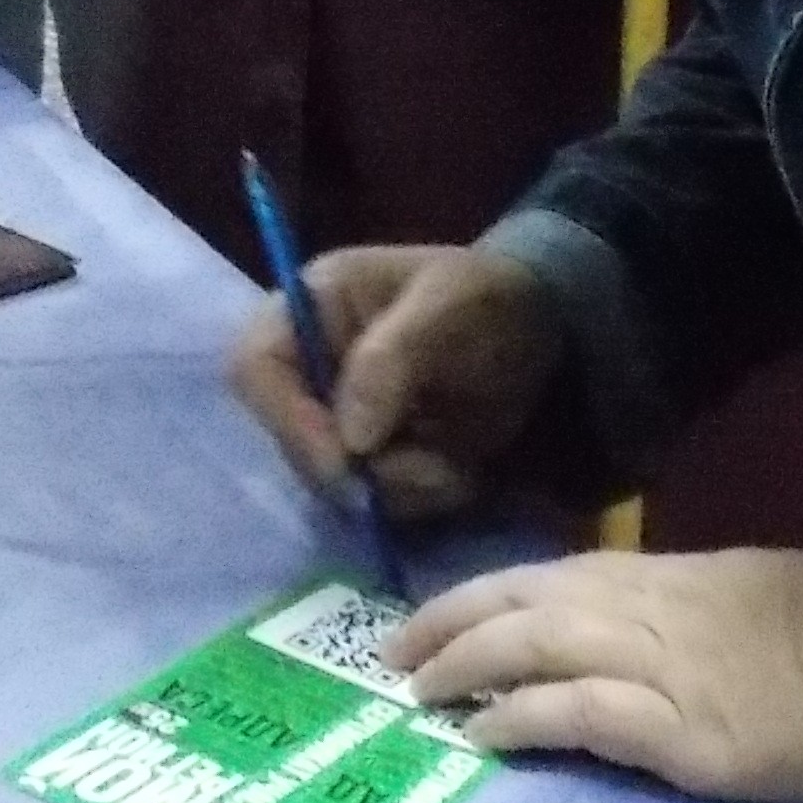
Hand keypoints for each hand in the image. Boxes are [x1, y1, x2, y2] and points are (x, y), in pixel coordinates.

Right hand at [229, 242, 564, 528]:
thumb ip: (392, 358)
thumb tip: (351, 437)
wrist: (548, 329)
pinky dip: (423, 498)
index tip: (344, 458)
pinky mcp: (376, 463)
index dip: (286, 418)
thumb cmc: (489, 298)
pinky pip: (379, 503)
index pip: (255, 367)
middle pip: (292, 441)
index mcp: (310, 308)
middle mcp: (311, 370)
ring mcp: (342, 422)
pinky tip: (462, 473)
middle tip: (429, 470)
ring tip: (457, 463)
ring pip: (336, 484)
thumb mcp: (447, 305)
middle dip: (359, 470)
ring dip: (401, 489)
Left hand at [393, 549, 802, 802]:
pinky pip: (575, 713)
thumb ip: (693, 601)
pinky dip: (518, 718)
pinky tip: (478, 736)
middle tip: (395, 652)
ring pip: (534, 646)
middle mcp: (650, 610)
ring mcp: (659, 669)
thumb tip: (649, 618)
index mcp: (671, 575)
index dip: (488, 591)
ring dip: (464, 666)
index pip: (555, 574)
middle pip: (525, 601)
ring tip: (419, 693)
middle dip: (451, 622)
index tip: (440, 611)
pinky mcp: (675, 732)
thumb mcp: (759, 586)